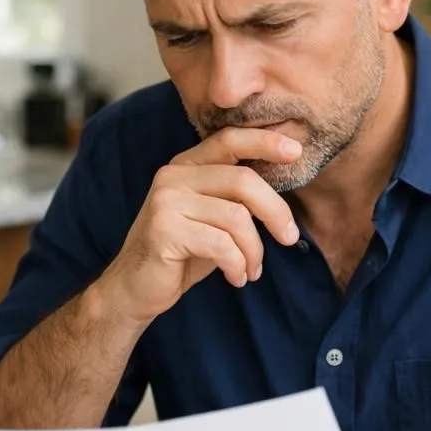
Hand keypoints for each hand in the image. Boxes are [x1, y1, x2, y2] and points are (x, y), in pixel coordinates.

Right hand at [93, 128, 303, 325]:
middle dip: (275, 211)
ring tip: (251, 270)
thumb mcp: (212, 218)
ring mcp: (166, 202)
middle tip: (289, 238)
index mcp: (185, 166)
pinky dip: (237, 265)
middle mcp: (173, 177)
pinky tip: (236, 278)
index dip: (264, 142)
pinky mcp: (165, 230)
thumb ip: (235, 198)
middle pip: (242, 181)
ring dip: (254, 250)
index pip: (229, 140)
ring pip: (236, 218)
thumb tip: (283, 188)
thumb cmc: (181, 254)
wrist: (134, 290)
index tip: (296, 151)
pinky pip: (221, 245)